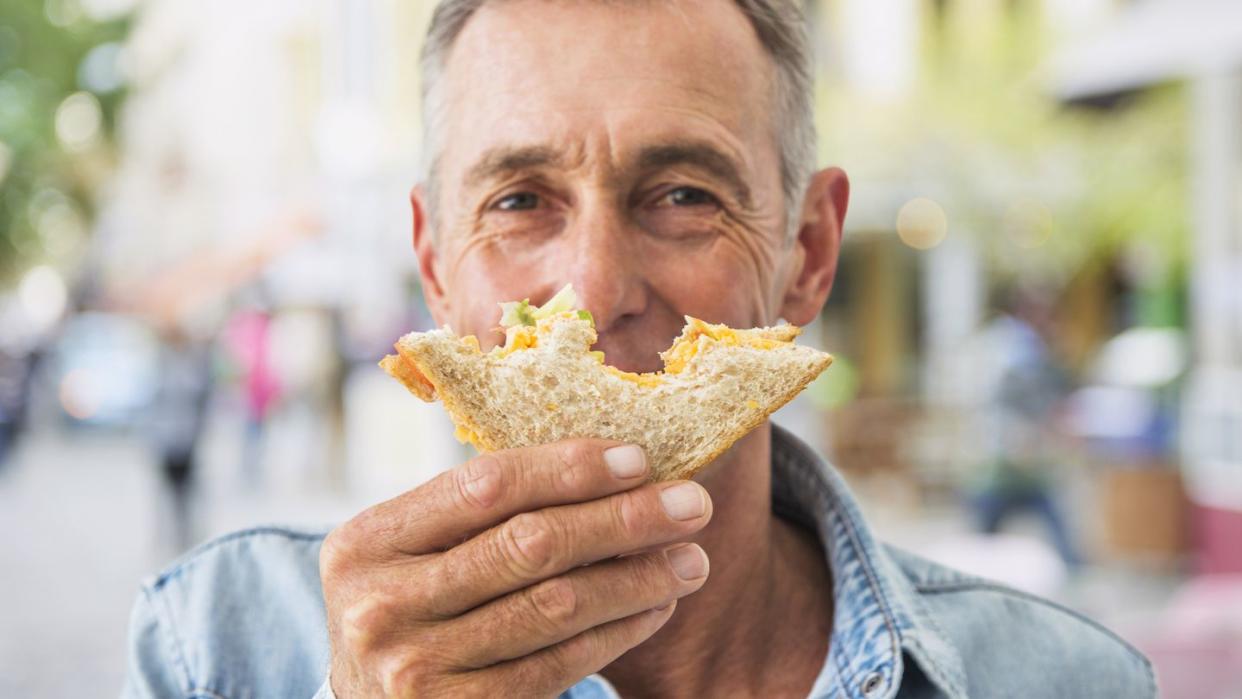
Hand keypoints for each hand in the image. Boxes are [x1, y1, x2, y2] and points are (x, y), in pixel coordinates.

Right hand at [320, 439, 712, 696]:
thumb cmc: (409, 606)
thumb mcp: (411, 551)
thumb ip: (480, 511)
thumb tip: (613, 466)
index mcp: (368, 541)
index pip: (486, 486)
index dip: (569, 468)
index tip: (640, 458)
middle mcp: (382, 605)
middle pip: (529, 545)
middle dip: (623, 520)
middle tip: (692, 504)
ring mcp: (417, 669)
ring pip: (555, 607)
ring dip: (637, 579)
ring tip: (691, 558)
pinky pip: (558, 664)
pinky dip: (618, 631)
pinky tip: (655, 607)